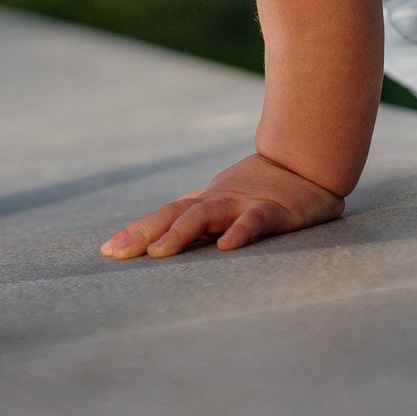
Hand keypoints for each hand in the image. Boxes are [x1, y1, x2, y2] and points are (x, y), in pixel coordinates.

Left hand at [99, 152, 344, 259]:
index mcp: (207, 202)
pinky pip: (253, 222)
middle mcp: (218, 201)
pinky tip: (225, 247)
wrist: (308, 162)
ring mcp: (243, 203)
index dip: (138, 231)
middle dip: (144, 233)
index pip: (165, 215)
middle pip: (174, 215)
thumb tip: (164, 238)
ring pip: (205, 215)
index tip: (108, 250)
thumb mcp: (228, 203)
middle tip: (116, 253)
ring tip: (158, 253)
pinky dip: (239, 232)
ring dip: (180, 233)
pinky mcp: (273, 211)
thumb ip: (200, 219)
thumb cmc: (264, 187)